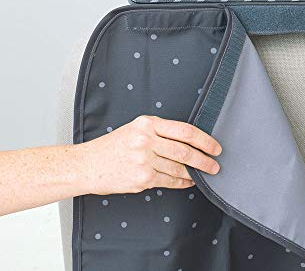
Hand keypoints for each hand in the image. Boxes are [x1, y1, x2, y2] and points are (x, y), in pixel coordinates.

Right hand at [79, 115, 221, 194]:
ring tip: (204, 174)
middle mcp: (147, 140)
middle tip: (215, 165)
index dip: (204, 140)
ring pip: (178, 168)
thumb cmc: (113, 146)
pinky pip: (168, 181)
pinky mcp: (141, 179)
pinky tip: (188, 182)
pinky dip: (181, 183)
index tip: (214, 147)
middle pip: (185, 151)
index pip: (185, 131)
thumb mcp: (136, 128)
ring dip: (194, 173)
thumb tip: (189, 141)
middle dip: (204, 160)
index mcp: (148, 124)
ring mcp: (144, 161)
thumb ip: (160, 131)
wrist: (87, 164)